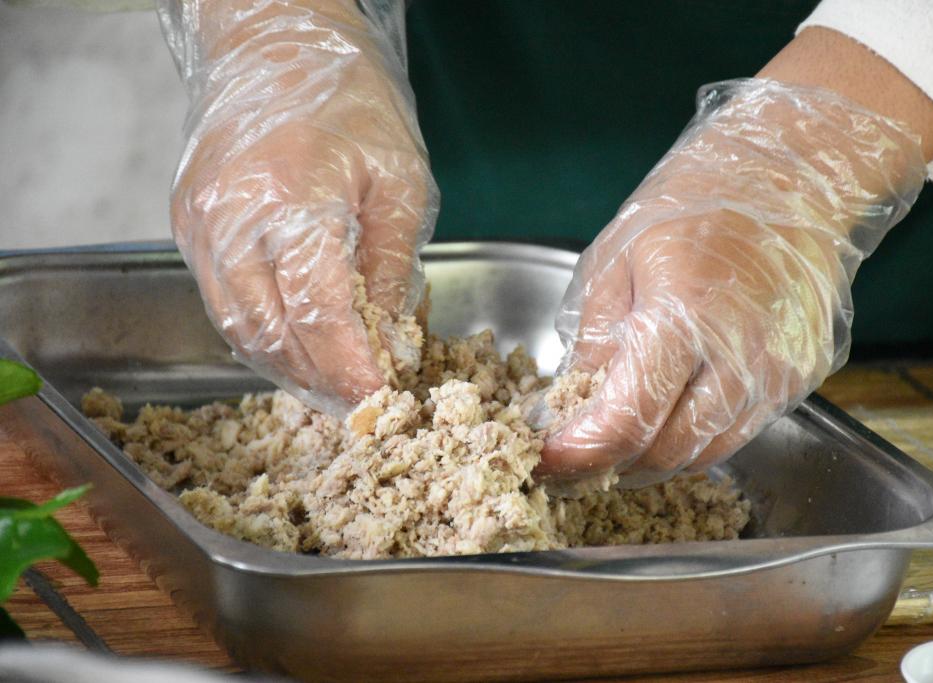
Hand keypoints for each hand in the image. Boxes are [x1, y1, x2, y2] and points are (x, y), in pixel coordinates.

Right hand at [159, 0, 437, 414]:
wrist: (274, 43)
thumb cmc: (348, 100)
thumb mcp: (398, 178)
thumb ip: (390, 262)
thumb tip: (389, 333)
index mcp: (293, 198)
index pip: (319, 311)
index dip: (350, 364)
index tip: (379, 395)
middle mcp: (233, 218)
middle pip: (273, 330)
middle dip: (320, 377)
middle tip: (361, 402)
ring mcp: (201, 223)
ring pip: (239, 327)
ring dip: (288, 365)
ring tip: (331, 384)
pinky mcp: (189, 225)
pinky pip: (223, 301)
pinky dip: (261, 334)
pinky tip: (296, 346)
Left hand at [541, 79, 925, 484]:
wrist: (789, 178)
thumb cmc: (691, 206)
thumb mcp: (615, 261)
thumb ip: (595, 343)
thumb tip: (566, 409)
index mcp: (684, 314)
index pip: (627, 420)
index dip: (579, 453)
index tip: (546, 461)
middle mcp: (741, 355)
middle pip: (667, 451)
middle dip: (612, 466)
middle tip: (574, 461)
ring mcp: (779, 372)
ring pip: (705, 452)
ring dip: (653, 459)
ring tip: (615, 444)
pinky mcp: (800, 379)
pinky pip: (738, 431)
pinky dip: (694, 437)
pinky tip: (667, 416)